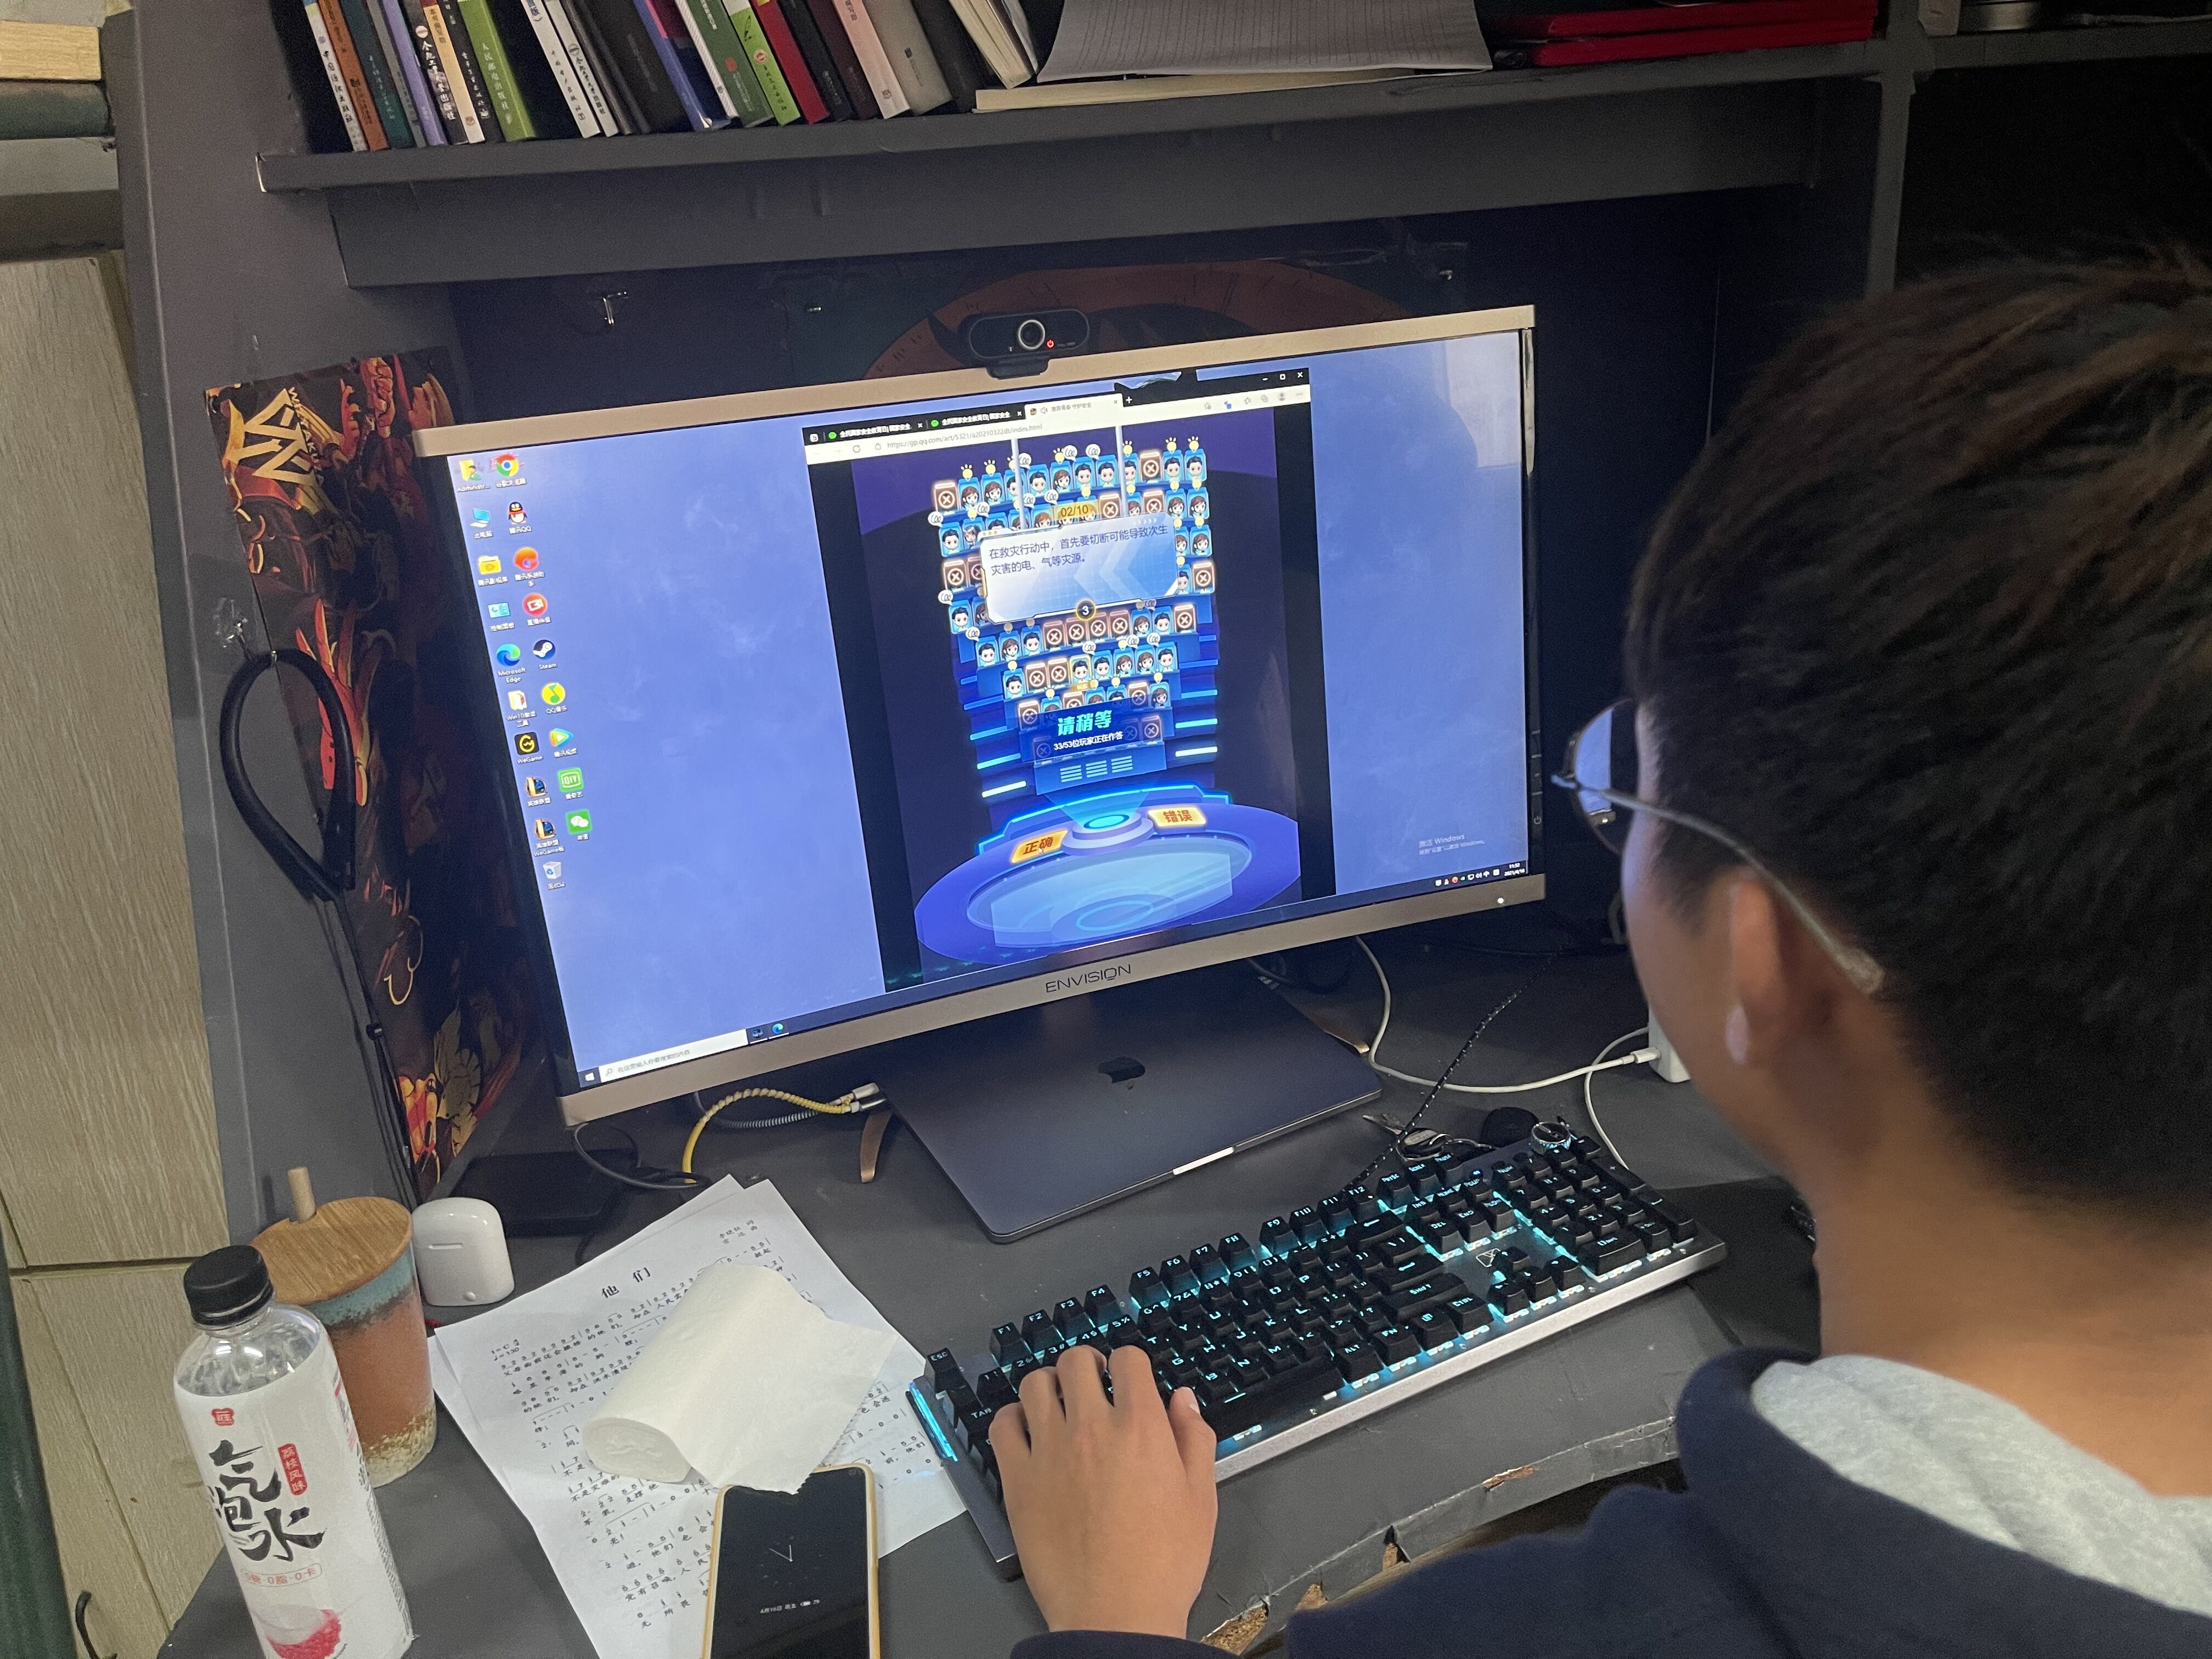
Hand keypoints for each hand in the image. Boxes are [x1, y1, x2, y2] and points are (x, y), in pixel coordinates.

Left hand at [990, 1344, 1217, 1635]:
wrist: (1115, 1613)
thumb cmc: (1163, 1563)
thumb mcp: (1200, 1496)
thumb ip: (1193, 1438)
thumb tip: (1181, 1399)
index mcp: (1140, 1426)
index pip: (1128, 1360)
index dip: (1131, 1364)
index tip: (1130, 1379)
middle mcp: (1091, 1427)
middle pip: (1076, 1361)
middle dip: (1088, 1365)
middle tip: (1094, 1384)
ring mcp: (1048, 1451)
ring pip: (1035, 1384)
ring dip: (1049, 1384)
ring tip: (1059, 1403)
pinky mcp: (1017, 1480)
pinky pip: (1002, 1426)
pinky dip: (1012, 1418)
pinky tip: (1027, 1430)